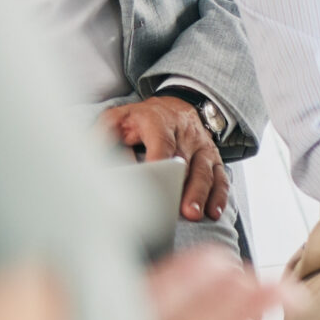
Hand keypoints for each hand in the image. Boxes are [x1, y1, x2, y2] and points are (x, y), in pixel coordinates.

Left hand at [100, 96, 226, 222]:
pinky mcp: (213, 158)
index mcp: (159, 122)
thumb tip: (98, 164)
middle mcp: (185, 134)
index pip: (162, 141)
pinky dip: (219, 195)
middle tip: (180, 209)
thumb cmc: (142, 120)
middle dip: (184, 186)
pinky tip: (213, 211)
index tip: (154, 176)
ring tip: (195, 214)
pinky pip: (220, 177)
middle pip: (187, 161)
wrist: (176, 105)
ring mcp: (202, 146)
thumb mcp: (118, 119)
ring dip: (201, 194)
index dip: (159, 159)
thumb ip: (104, 136)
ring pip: (205, 171)